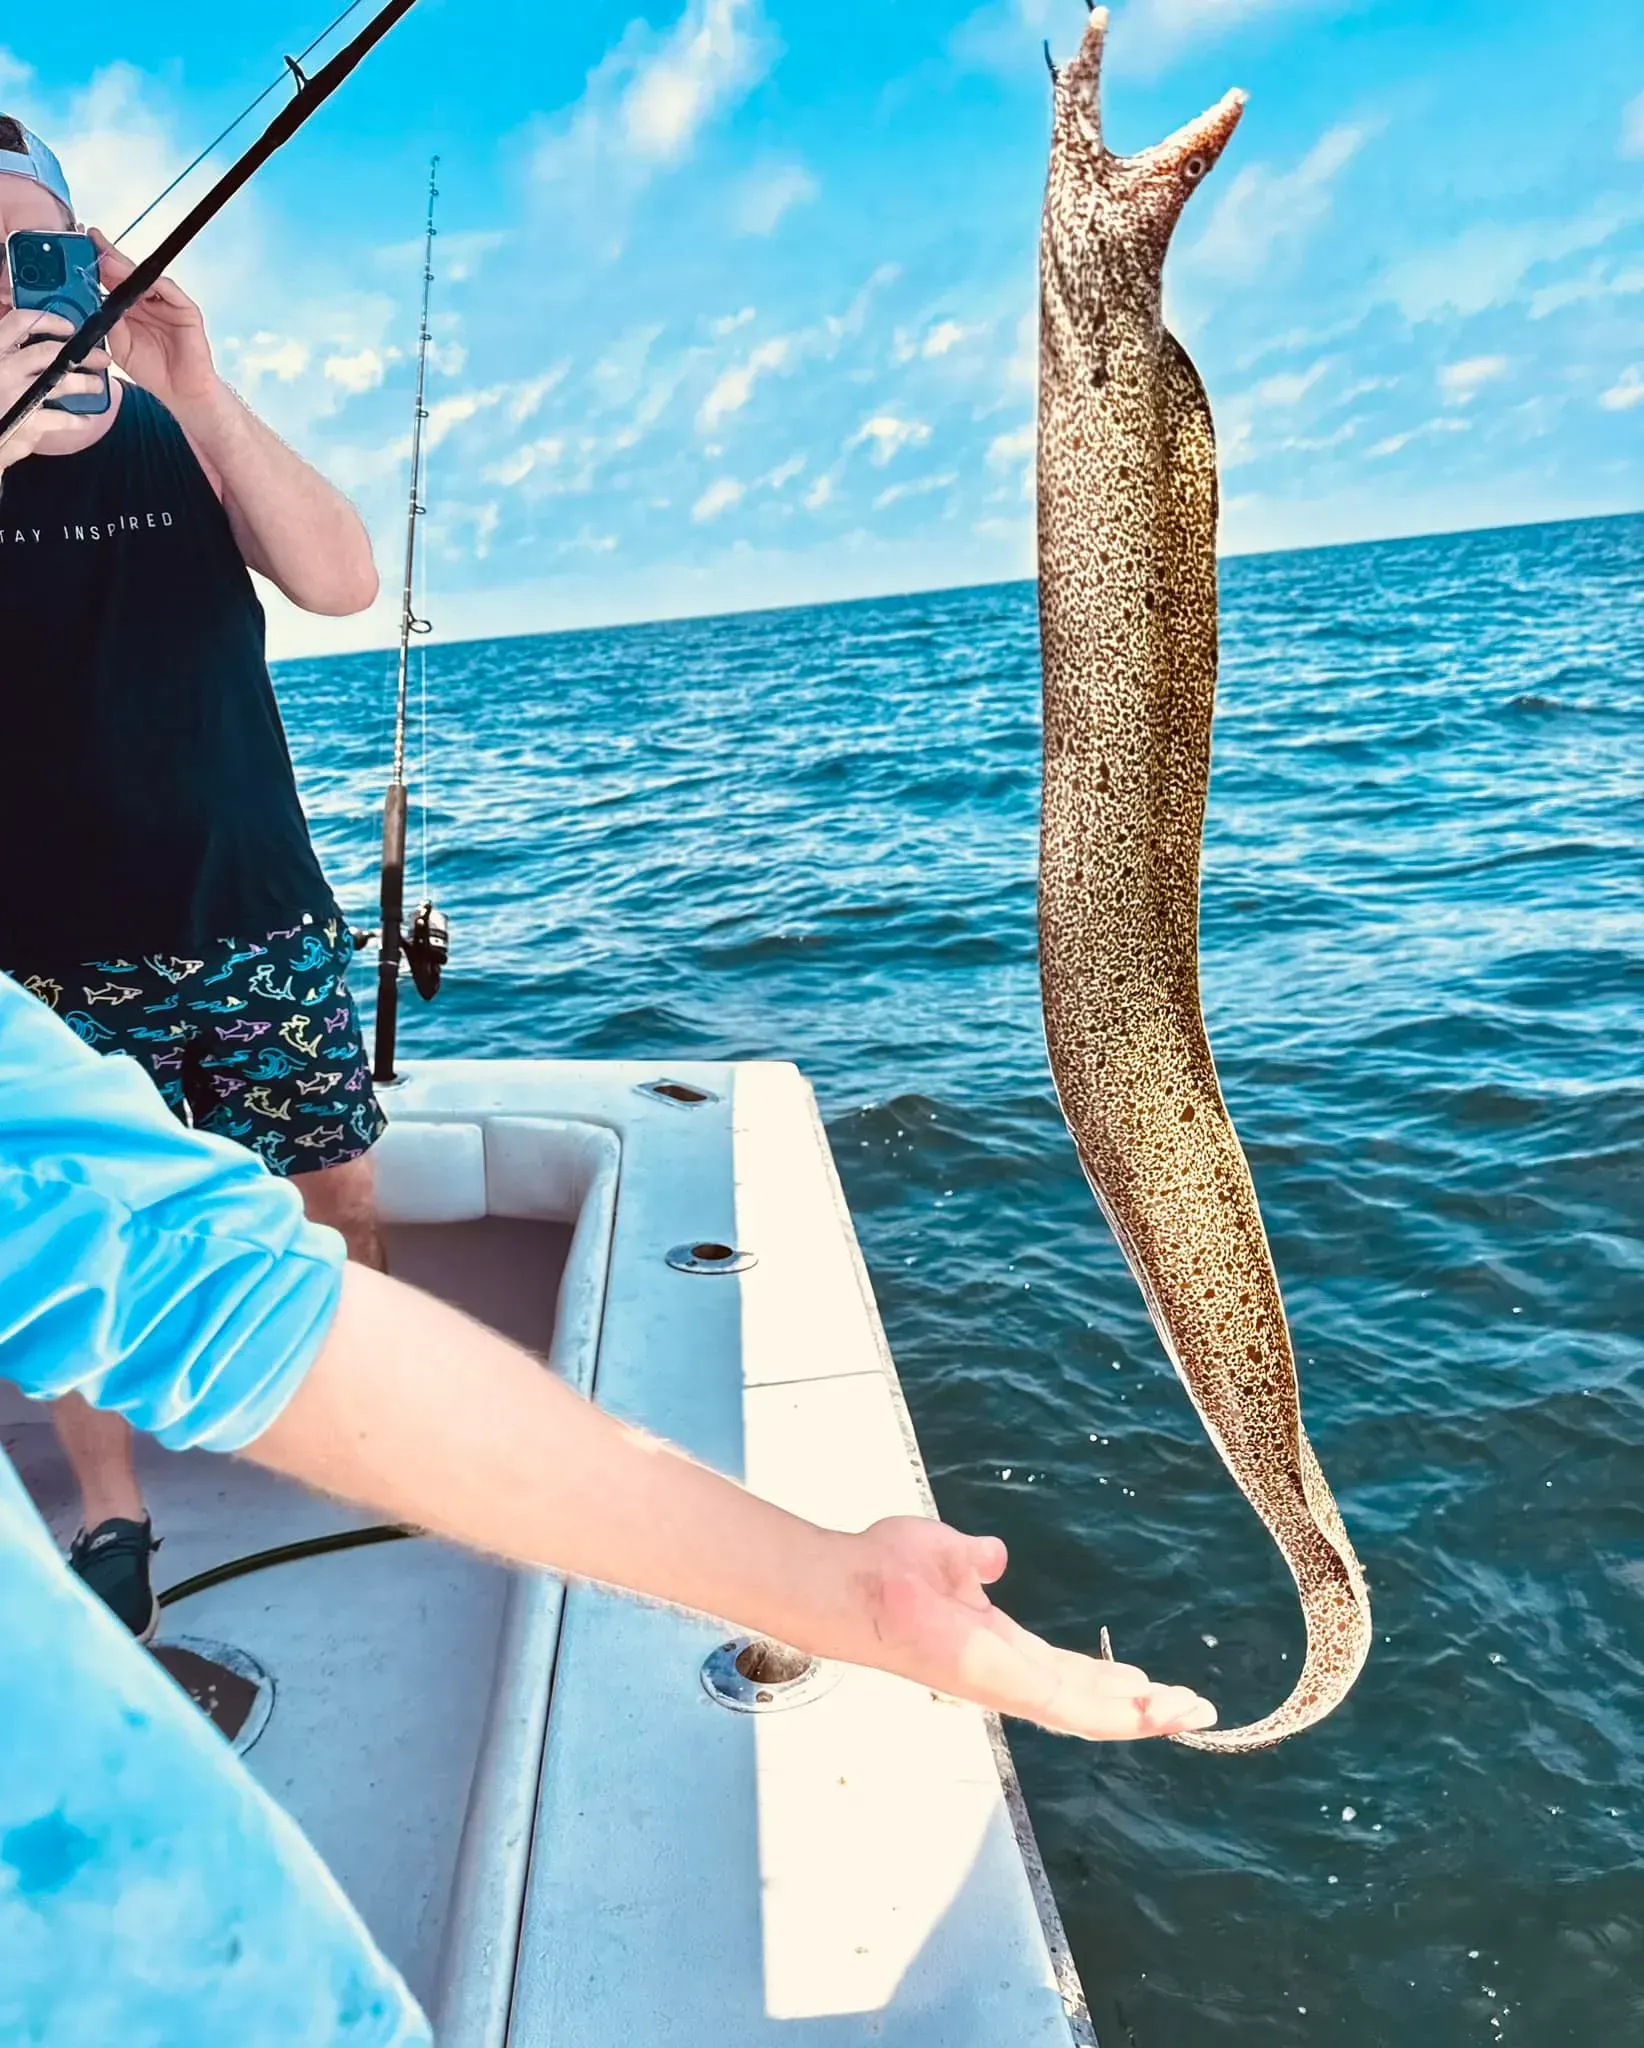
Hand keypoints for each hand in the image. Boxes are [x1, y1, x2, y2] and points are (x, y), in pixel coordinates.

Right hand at [0, 307, 112, 471]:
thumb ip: (9, 355)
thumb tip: (35, 343)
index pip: (18, 322)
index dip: (47, 320)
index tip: (68, 327)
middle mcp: (3, 369)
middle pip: (48, 352)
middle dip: (81, 354)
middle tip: (100, 358)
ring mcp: (16, 396)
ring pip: (60, 382)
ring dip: (85, 382)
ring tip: (96, 384)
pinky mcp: (28, 423)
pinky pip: (62, 418)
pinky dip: (77, 420)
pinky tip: (84, 420)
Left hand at [89, 228, 220, 412]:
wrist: (182, 392)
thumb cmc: (153, 371)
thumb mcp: (121, 348)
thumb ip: (110, 325)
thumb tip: (98, 301)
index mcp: (131, 309)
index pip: (113, 281)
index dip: (98, 265)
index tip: (82, 246)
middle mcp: (149, 301)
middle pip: (128, 274)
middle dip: (110, 257)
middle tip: (93, 240)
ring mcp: (168, 304)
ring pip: (147, 279)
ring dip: (127, 268)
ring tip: (108, 259)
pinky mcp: (186, 310)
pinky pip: (169, 290)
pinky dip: (155, 283)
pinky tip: (140, 278)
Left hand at [834, 1518, 1216, 1739]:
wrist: (856, 1583)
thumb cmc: (887, 1568)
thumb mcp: (947, 1555)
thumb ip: (974, 1559)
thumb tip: (993, 1554)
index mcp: (998, 1646)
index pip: (1065, 1673)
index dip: (1107, 1681)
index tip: (1145, 1681)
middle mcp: (1008, 1674)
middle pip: (1088, 1702)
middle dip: (1141, 1708)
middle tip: (1191, 1707)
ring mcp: (1009, 1686)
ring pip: (1092, 1716)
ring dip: (1145, 1716)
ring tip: (1194, 1713)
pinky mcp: (1008, 1686)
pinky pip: (1075, 1710)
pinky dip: (1121, 1714)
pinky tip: (1157, 1711)